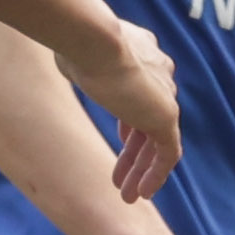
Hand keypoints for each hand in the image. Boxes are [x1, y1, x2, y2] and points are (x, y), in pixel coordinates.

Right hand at [72, 13, 182, 200]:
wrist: (92, 39)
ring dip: (142, 169)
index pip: (143, 93)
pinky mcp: (167, 115)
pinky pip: (167, 153)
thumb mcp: (75, 53)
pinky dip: (156, 174)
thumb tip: (67, 62)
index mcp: (143, 53)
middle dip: (135, 151)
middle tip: (121, 177)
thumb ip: (79, 62)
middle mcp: (159, 72)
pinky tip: (142, 193)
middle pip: (149, 119)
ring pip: (158, 140)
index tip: (122, 139)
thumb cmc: (75, 42)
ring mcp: (164, 94)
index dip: (132, 119)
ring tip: (128, 195)